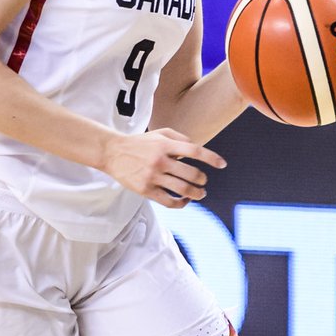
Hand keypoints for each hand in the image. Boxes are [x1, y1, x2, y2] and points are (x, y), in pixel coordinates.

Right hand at [102, 127, 226, 207]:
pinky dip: (181, 203)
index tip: (222, 164)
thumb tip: (198, 149)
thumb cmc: (140, 142)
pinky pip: (168, 201)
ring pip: (182, 189)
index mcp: (165, 145)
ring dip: (196, 193)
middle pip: (191, 174)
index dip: (211, 158)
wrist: (112, 152)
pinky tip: (185, 200)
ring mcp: (152, 176)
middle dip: (202, 180)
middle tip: (204, 181)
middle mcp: (160, 160)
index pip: (194, 151)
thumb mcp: (160, 133)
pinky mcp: (145, 190)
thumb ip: (180, 138)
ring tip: (201, 193)